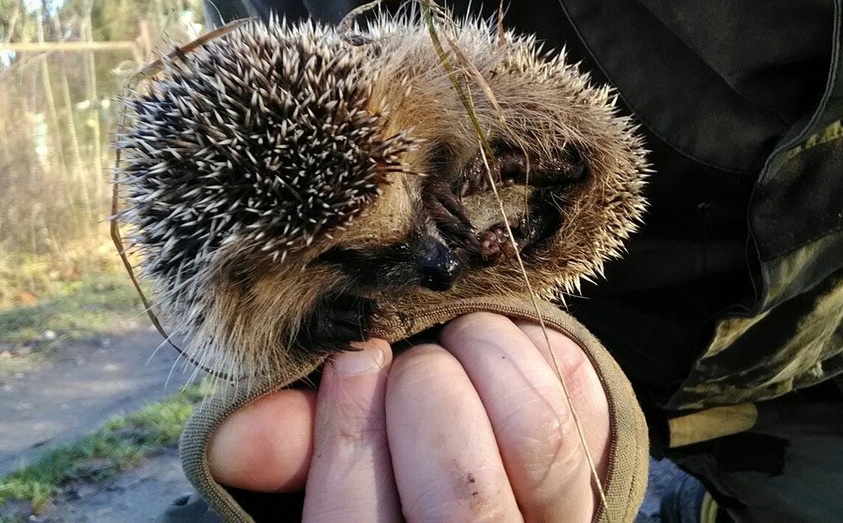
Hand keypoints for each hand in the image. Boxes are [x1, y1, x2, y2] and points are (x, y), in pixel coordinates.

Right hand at [206, 312, 610, 521]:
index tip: (350, 364)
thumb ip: (289, 454)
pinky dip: (541, 351)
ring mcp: (563, 521)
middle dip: (423, 396)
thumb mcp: (336, 478)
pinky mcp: (605, 468)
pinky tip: (505, 345)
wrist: (497, 469)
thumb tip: (236, 431)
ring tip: (460, 338)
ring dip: (487, 360)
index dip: (346, 439)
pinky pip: (585, 398)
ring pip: (539, 442)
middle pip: (461, 493)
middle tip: (407, 363)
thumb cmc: (397, 474)